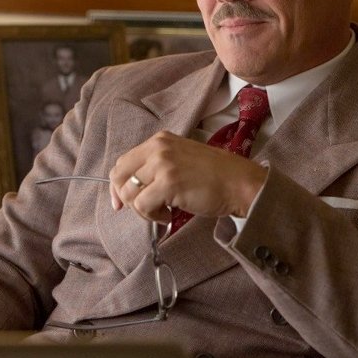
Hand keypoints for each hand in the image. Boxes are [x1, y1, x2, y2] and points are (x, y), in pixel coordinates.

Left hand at [109, 131, 266, 221]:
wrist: (239, 182)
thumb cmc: (214, 176)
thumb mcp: (181, 158)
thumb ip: (157, 166)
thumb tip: (130, 188)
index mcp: (159, 140)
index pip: (123, 162)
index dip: (118, 185)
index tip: (123, 201)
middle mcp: (157, 148)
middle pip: (119, 176)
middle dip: (125, 198)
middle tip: (143, 210)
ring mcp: (162, 164)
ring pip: (129, 194)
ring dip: (143, 210)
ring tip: (163, 212)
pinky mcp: (168, 183)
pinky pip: (143, 206)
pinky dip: (153, 217)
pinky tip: (169, 216)